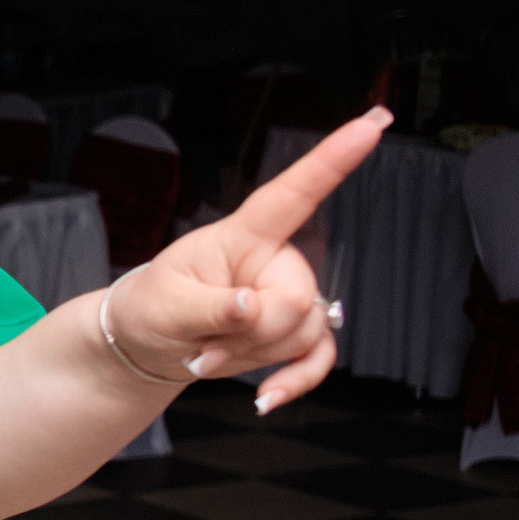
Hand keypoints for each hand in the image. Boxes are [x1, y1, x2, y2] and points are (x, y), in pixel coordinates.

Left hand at [108, 107, 389, 413]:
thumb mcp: (166, 307)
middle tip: (203, 341)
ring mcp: (288, 297)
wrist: (144, 345)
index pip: (293, 192)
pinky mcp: (293, 333)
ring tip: (208, 350)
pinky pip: (318, 358)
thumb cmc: (149, 310)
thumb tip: (254, 308)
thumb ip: (213, 308)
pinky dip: (294, 380)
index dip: (335, 157)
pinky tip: (266, 397)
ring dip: (254, 356)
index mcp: (242, 234)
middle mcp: (274, 260)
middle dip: (253, 333)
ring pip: (305, 332)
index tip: (374, 122)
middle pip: (298, 299)